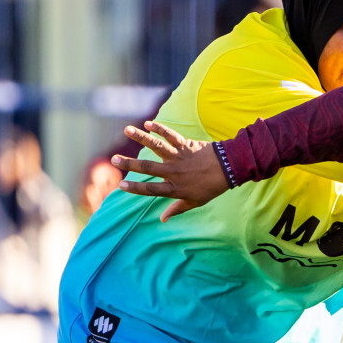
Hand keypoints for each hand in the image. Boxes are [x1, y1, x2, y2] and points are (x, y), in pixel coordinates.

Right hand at [112, 121, 230, 220]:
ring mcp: (179, 158)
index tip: (120, 185)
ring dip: (141, 137)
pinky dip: (159, 128)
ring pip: (156, 147)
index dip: (135, 188)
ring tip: (127, 130)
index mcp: (175, 188)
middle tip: (113, 159)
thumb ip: (177, 209)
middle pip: (148, 168)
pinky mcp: (185, 145)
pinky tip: (147, 124)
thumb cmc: (211, 188)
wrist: (229, 170)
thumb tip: (162, 219)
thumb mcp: (195, 202)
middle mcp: (174, 172)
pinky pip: (170, 135)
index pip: (151, 189)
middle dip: (129, 164)